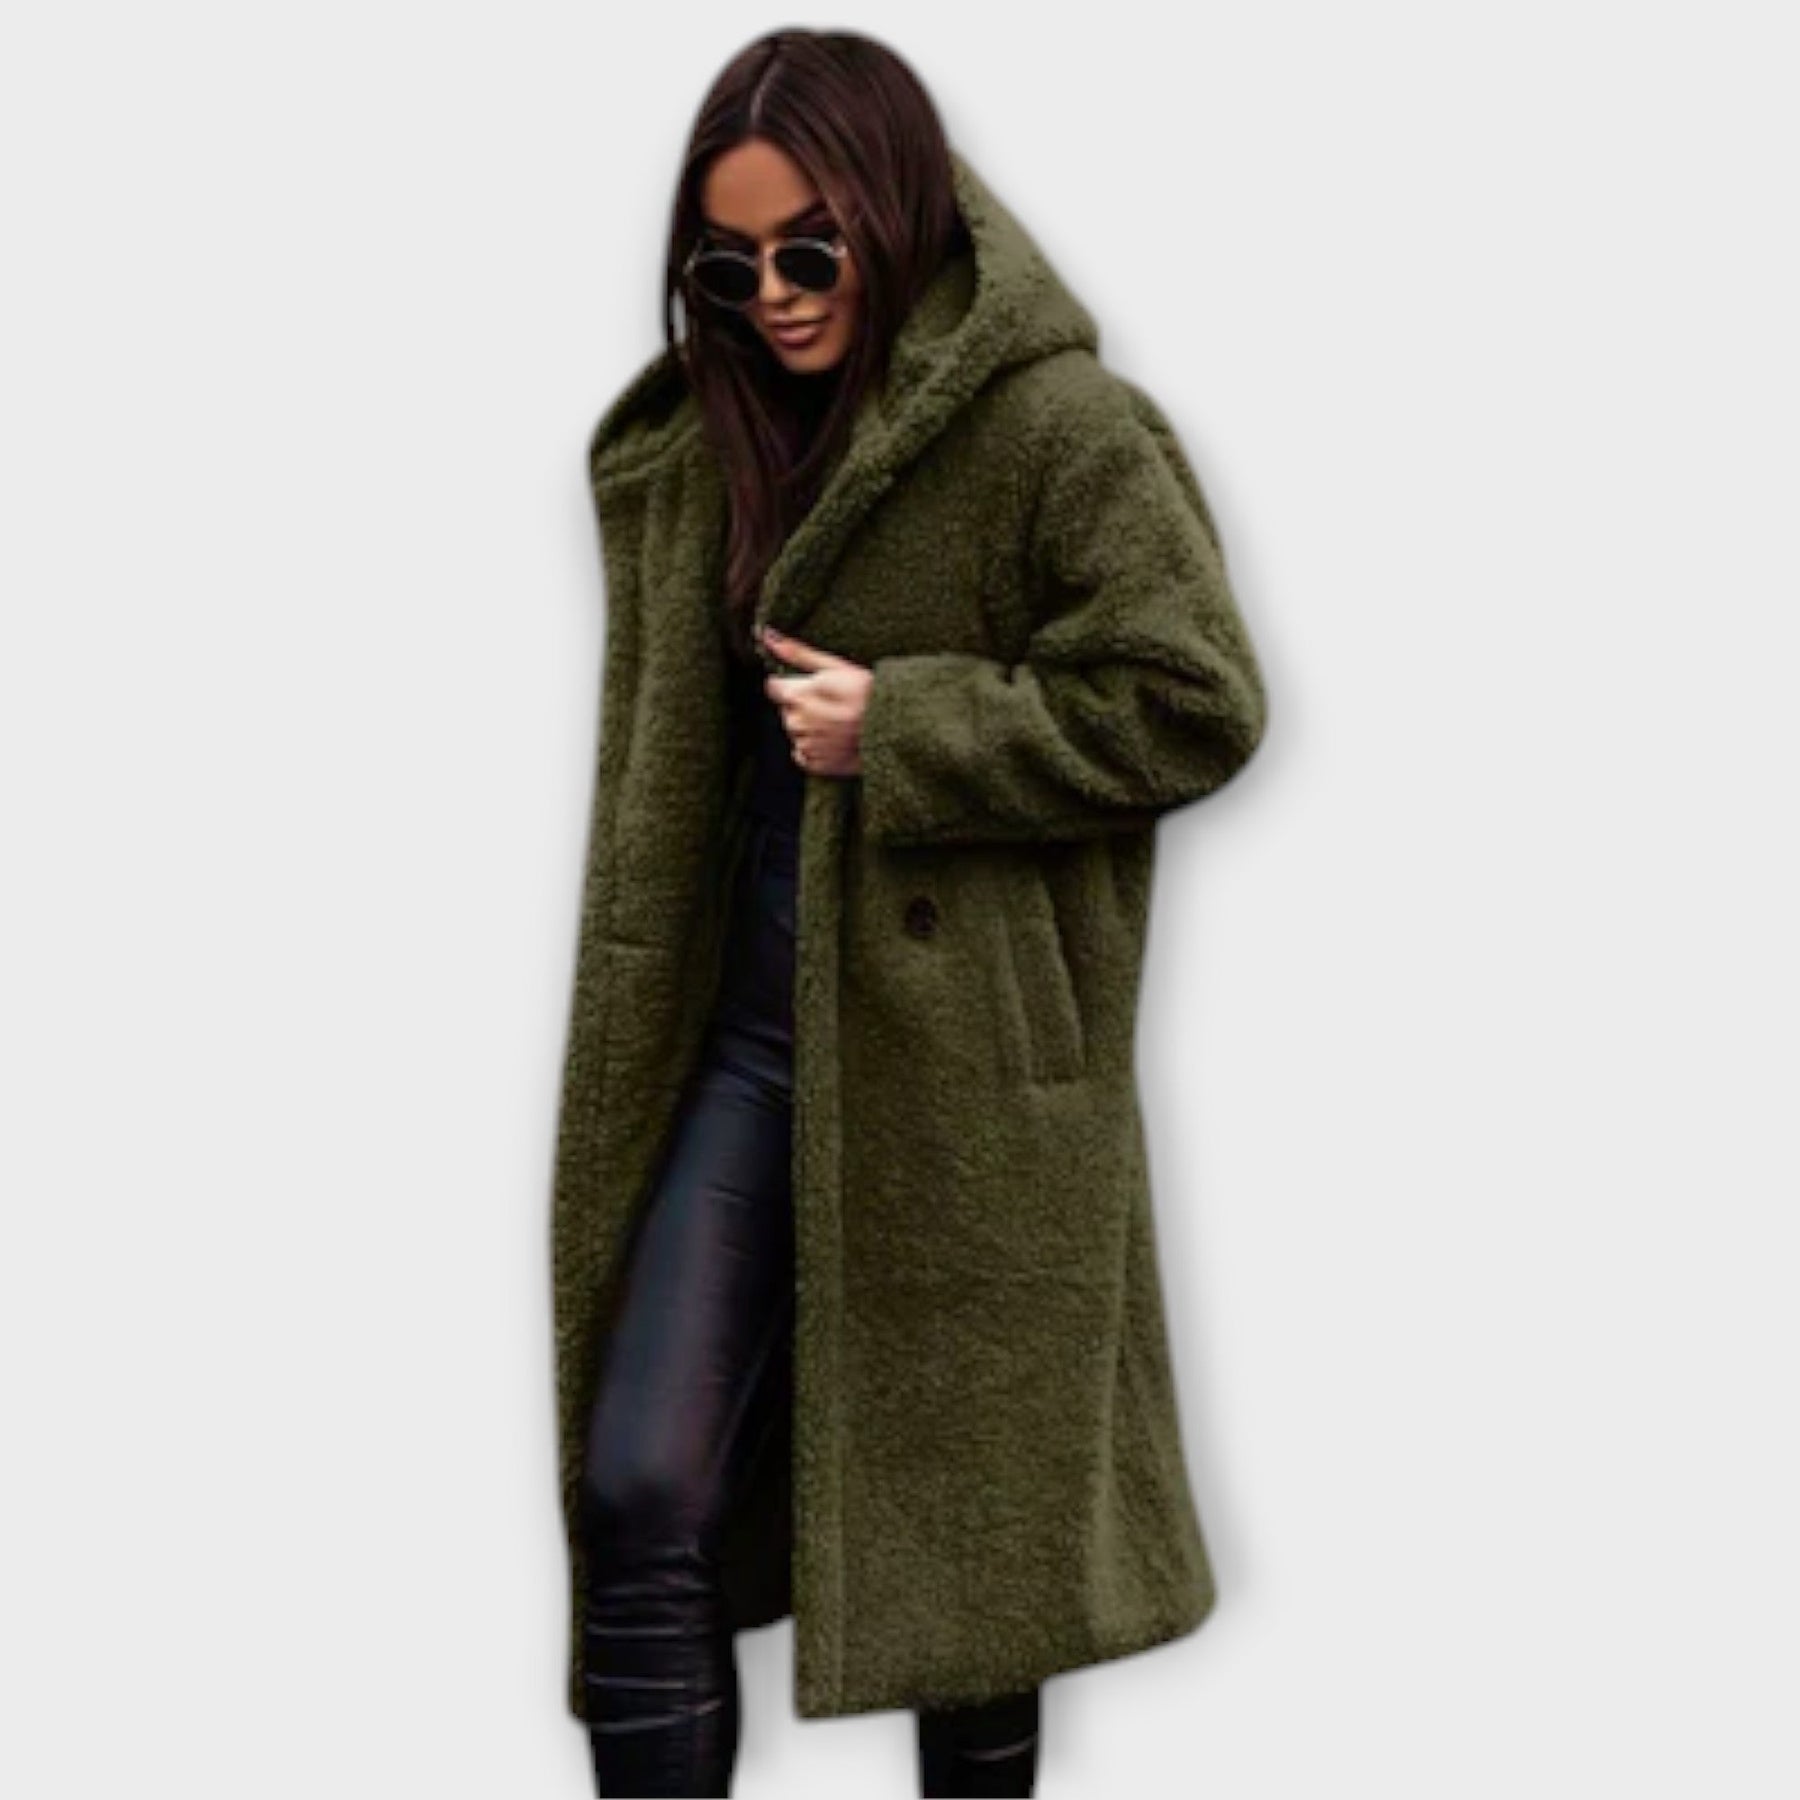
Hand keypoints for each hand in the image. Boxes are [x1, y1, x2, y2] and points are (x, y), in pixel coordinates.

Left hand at [759, 626, 872, 777]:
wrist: (897, 728)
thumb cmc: (869, 693)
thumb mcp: (835, 666)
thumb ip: (797, 653)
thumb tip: (768, 635)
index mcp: (797, 695)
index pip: (773, 687)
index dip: (792, 684)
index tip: (812, 686)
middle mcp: (796, 722)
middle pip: (786, 711)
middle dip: (802, 706)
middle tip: (832, 704)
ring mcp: (806, 745)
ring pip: (795, 732)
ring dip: (809, 727)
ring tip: (837, 722)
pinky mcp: (815, 765)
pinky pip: (803, 754)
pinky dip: (815, 748)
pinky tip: (835, 739)